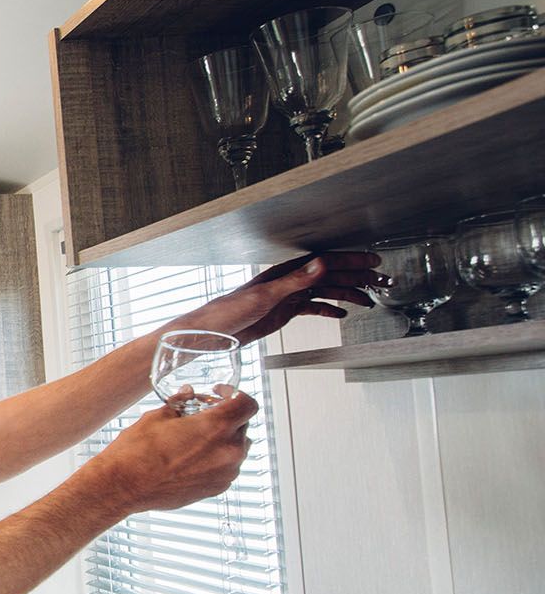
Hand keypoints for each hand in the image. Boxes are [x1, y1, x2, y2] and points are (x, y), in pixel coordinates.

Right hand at [84, 388, 257, 514]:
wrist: (123, 486)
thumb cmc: (136, 453)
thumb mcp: (157, 417)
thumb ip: (180, 404)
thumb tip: (188, 397)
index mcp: (216, 427)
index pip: (247, 404)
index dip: (235, 395)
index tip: (220, 395)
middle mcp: (228, 451)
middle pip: (242, 425)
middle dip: (224, 418)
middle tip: (200, 417)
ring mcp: (225, 473)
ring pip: (235, 448)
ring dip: (220, 440)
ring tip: (192, 440)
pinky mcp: (217, 488)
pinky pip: (225, 467)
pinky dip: (214, 459)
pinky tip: (189, 458)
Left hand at [184, 252, 381, 343]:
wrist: (211, 332)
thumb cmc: (228, 311)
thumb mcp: (265, 296)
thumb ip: (295, 281)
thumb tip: (320, 264)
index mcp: (286, 273)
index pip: (327, 262)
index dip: (352, 261)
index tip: (374, 262)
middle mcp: (289, 281)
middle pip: (331, 275)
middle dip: (358, 278)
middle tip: (382, 282)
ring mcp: (287, 296)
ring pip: (325, 291)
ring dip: (348, 294)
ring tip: (369, 300)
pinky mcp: (283, 311)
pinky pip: (312, 307)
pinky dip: (329, 309)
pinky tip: (341, 314)